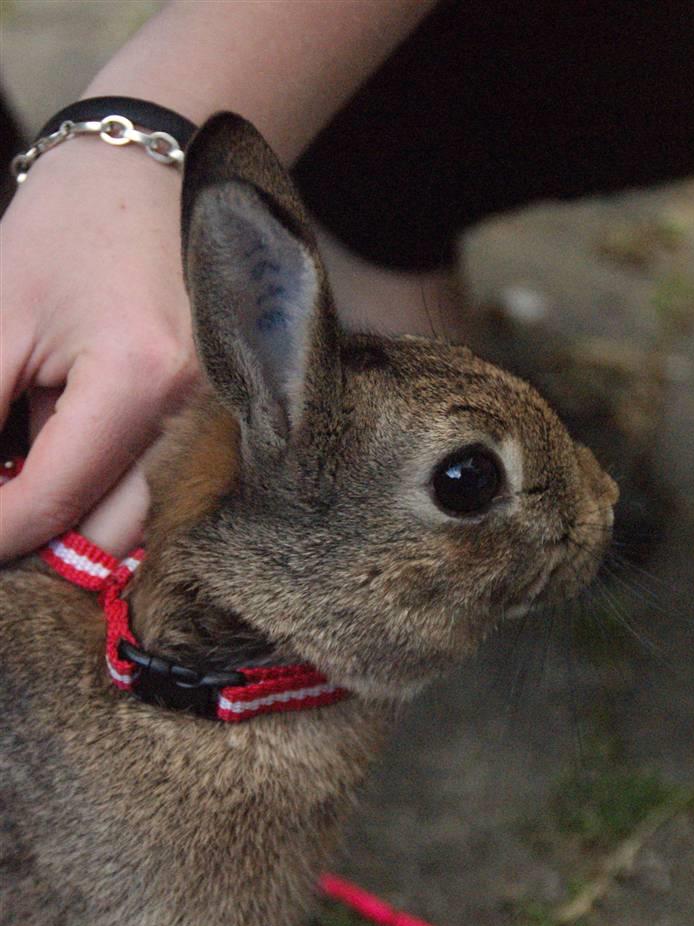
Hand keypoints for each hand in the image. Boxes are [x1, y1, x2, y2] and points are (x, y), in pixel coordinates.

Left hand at [0, 137, 198, 559]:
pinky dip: (109, 490)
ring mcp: (224, 422)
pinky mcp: (226, 421)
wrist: (157, 171)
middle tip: (1, 510)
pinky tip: (73, 453)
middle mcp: (201, 414)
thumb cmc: (71, 227)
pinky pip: (164, 487)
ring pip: (141, 521)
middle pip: (114, 536)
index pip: (57, 500)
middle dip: (43, 541)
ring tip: (27, 474)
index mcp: (141, 380)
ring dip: (78, 520)